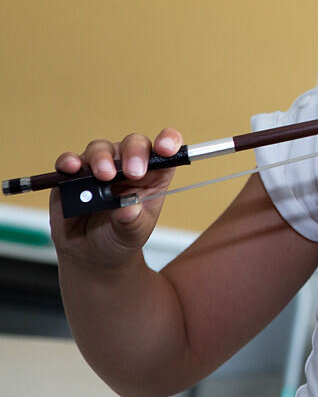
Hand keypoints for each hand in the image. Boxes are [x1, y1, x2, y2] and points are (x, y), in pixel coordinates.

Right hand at [50, 128, 182, 267]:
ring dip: (102, 158)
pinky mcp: (72, 176)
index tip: (166, 149)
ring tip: (104, 176)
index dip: (169, 141)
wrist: (91, 255)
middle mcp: (127, 165)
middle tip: (133, 172)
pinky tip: (72, 168)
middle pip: (133, 143)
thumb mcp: (133, 233)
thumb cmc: (120, 236)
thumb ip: (132, 220)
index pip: (164, 151)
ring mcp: (99, 167)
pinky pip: (69, 161)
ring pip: (101, 148)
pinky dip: (69, 161)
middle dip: (134, 152)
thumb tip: (128, 208)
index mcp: (153, 175)